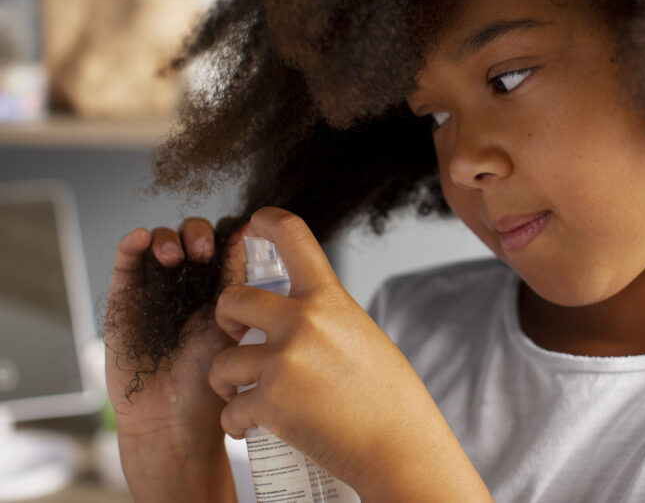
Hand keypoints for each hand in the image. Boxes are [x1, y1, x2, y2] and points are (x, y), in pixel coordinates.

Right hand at [105, 217, 245, 501]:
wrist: (174, 420)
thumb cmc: (211, 382)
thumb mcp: (233, 329)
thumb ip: (240, 290)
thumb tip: (253, 245)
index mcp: (221, 288)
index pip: (223, 243)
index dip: (228, 233)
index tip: (239, 233)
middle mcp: (188, 285)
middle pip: (192, 237)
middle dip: (198, 234)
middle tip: (204, 251)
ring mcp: (156, 290)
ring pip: (160, 243)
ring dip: (168, 238)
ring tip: (176, 256)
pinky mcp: (124, 301)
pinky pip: (126, 266)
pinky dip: (130, 245)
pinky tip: (139, 238)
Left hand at [209, 207, 492, 501]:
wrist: (400, 446)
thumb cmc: (388, 397)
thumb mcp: (361, 335)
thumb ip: (325, 317)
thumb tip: (294, 311)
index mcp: (330, 298)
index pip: (292, 235)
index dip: (265, 222)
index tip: (251, 227)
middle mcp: (303, 321)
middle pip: (231, 300)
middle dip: (226, 322)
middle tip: (238, 340)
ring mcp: (284, 361)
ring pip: (222, 361)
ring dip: (226, 383)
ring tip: (242, 397)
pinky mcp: (270, 403)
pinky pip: (230, 410)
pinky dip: (236, 423)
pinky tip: (252, 427)